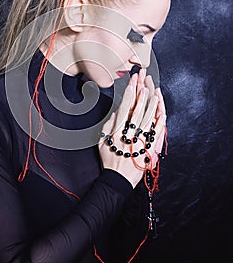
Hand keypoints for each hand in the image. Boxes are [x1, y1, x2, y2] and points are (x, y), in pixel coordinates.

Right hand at [98, 71, 165, 188]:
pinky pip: (157, 133)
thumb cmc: (109, 160)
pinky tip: (162, 112)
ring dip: (152, 105)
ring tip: (155, 92)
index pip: (124, 109)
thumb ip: (107, 126)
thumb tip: (116, 113)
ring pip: (148, 119)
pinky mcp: (149, 149)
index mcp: (117, 132)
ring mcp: (141, 142)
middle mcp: (130, 136)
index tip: (132, 84)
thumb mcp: (101, 142)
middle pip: (137, 111)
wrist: (117, 179)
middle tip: (144, 82)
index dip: (129, 94)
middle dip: (141, 94)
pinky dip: (160, 122)